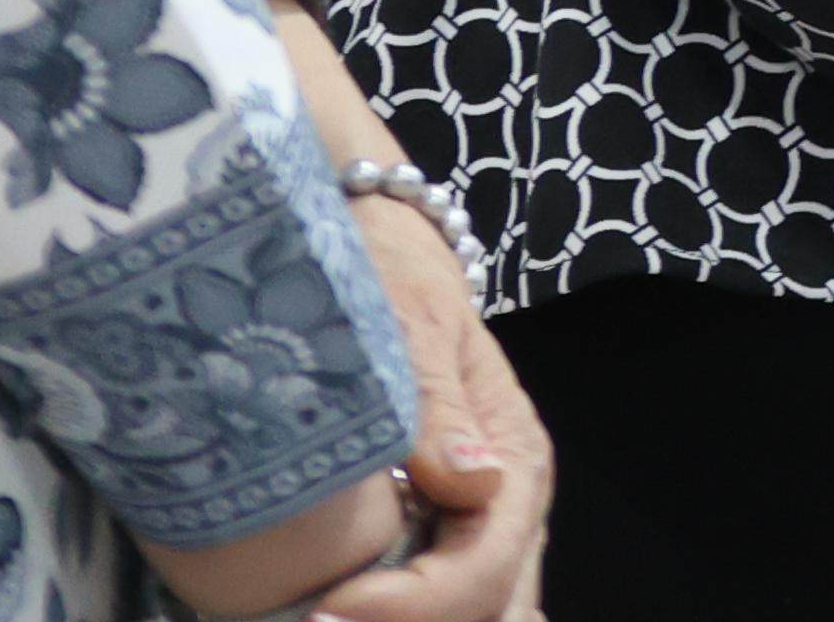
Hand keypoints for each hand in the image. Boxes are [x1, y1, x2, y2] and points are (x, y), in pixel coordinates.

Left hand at [273, 0, 547, 621]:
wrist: (373, 250)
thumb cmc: (387, 277)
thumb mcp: (407, 323)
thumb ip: (436, 403)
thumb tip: (475, 479)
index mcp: (512, 454)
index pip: (485, 565)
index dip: (415, 605)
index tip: (320, 613)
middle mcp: (506, 498)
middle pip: (491, 604)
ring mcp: (476, 520)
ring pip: (486, 608)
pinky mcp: (436, 530)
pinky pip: (453, 600)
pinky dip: (418, 618)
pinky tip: (361, 618)